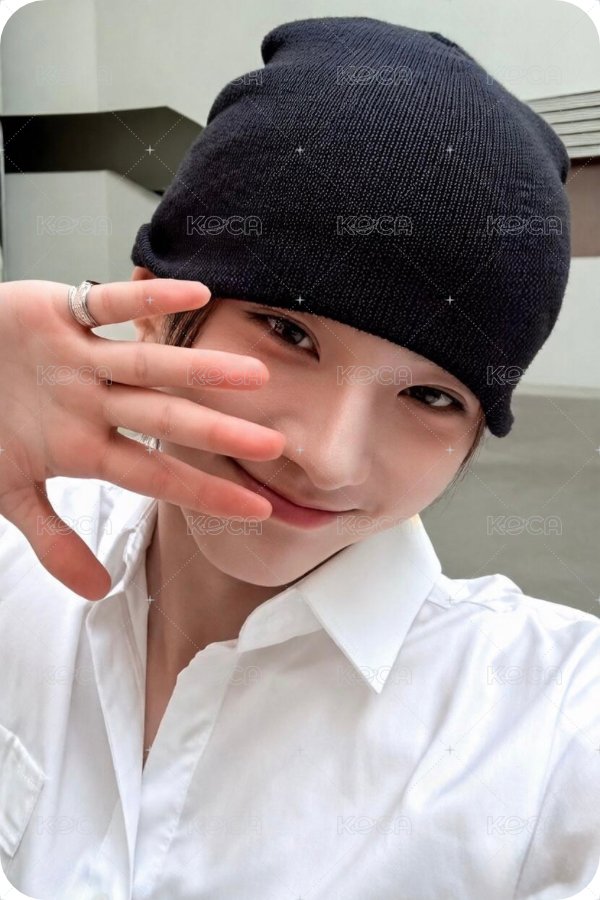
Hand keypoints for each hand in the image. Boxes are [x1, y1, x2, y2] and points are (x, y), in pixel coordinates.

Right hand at [0, 279, 285, 599]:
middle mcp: (94, 403)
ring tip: (253, 376)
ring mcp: (82, 360)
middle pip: (164, 420)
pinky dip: (146, 298)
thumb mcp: (7, 491)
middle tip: (274, 446)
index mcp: (84, 447)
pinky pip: (108, 305)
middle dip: (216, 434)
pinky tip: (196, 293)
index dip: (203, 491)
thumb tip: (96, 591)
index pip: (154, 476)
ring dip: (198, 370)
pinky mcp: (60, 314)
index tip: (258, 509)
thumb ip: (53, 539)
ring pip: (147, 365)